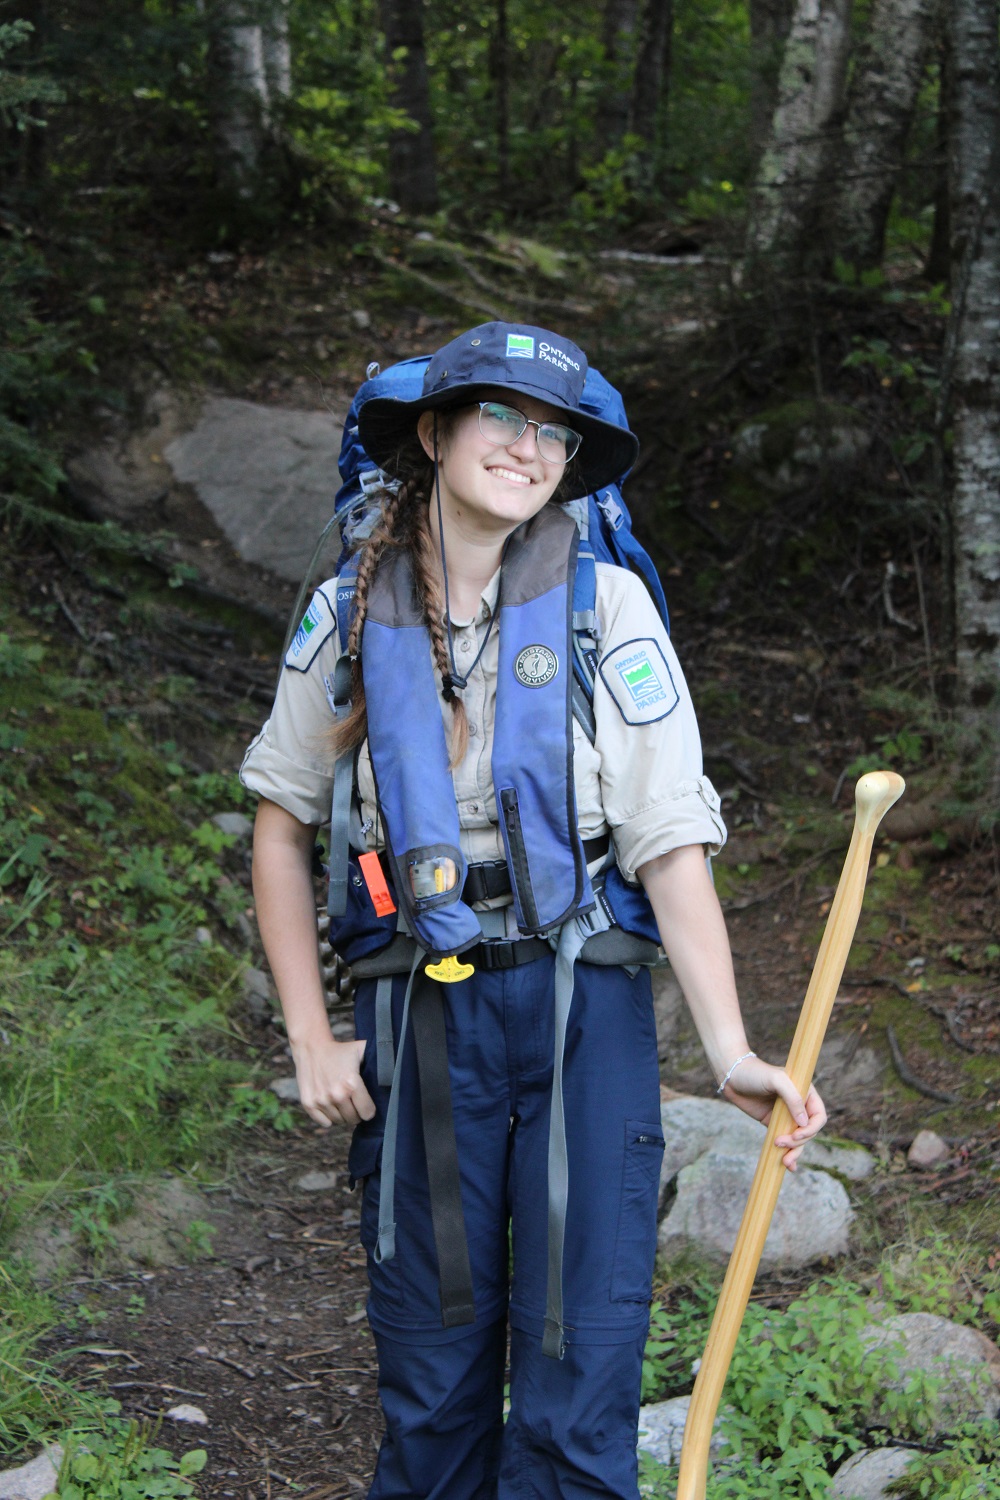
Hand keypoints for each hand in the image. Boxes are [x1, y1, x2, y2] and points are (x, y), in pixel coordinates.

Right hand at [290, 1035, 375, 1128]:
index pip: (368, 1113)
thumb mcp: (362, 1050)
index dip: (369, 1109)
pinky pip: (324, 1123)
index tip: (367, 1103)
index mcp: (352, 1083)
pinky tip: (330, 1104)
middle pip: (354, 1120)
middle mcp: (336, 1094)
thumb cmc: (341, 1050)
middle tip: (354, 1101)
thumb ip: (381, 1058)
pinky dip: (329, 1117)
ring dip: (342, 1114)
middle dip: (356, 1113)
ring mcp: (321, 1100)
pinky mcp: (308, 1104)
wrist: (312, 1047)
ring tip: (342, 1100)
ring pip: (339, 1122)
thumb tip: (402, 1066)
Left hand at [720, 1055, 827, 1170]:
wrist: (733, 1077)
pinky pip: (787, 1141)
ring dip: (794, 1152)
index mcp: (806, 1093)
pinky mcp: (775, 1124)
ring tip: (785, 1161)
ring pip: (799, 1140)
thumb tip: (804, 1121)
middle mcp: (799, 1105)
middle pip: (809, 1131)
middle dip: (798, 1141)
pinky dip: (789, 1153)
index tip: (796, 1134)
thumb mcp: (776, 1080)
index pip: (818, 1116)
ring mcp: (787, 1116)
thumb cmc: (756, 1073)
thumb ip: (793, 1097)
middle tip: (779, 1142)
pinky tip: (788, 1166)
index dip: (811, 1128)